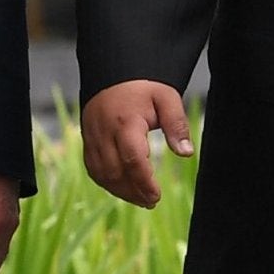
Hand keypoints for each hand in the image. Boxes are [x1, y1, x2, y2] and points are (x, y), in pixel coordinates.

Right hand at [81, 79, 192, 209]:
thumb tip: (186, 153)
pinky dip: (107, 183)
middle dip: (133, 192)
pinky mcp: (87, 141)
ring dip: (120, 191)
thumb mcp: (167, 98)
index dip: (144, 182)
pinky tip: (123, 188)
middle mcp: (105, 132)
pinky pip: (93, 169)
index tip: (157, 196)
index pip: (133, 159)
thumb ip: (177, 125)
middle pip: (115, 172)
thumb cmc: (143, 87)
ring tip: (141, 198)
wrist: (113, 72)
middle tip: (152, 201)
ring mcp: (92, 137)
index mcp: (126, 122)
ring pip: (102, 174)